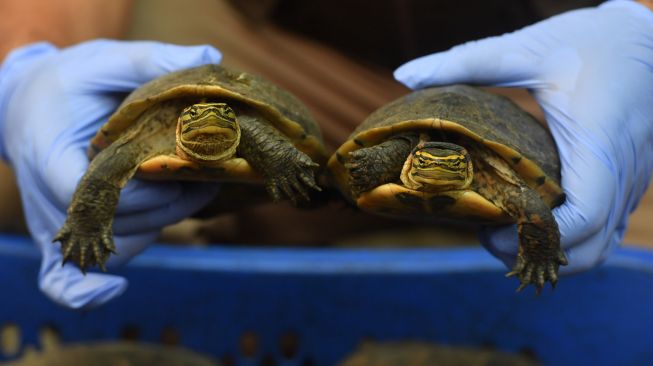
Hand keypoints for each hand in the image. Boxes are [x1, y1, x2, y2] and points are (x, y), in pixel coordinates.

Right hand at [0, 40, 221, 307]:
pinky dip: (85, 291)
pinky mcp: (63, 234)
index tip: (178, 170)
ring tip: (196, 190)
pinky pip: (63, 279)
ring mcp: (57, 222)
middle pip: (114, 224)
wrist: (25, 107)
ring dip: (158, 223)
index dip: (139, 190)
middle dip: (167, 204)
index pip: (91, 193)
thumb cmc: (65, 85)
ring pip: (112, 246)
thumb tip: (210, 56)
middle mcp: (50, 199)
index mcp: (50, 156)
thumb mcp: (100, 60)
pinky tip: (112, 291)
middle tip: (207, 177)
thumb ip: (148, 59)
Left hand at [394, 1, 652, 273]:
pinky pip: (608, 227)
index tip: (489, 233)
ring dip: (555, 252)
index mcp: (599, 141)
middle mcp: (623, 171)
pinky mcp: (632, 181)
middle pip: (590, 247)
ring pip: (602, 244)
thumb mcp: (530, 49)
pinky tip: (536, 222)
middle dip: (537, 255)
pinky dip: (574, 239)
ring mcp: (633, 181)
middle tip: (489, 239)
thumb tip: (406, 73)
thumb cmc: (593, 41)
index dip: (536, 237)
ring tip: (507, 234)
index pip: (582, 217)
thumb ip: (468, 62)